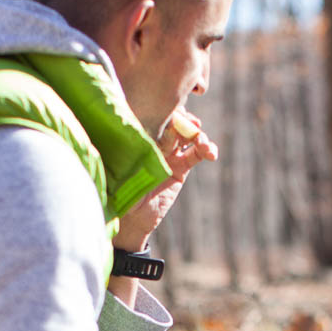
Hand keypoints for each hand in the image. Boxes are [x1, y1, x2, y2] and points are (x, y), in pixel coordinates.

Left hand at [113, 110, 218, 251]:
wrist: (133, 218)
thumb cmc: (119, 192)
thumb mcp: (120, 170)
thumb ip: (126, 154)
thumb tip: (127, 133)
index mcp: (138, 136)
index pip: (153, 116)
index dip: (166, 112)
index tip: (174, 115)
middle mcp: (154, 141)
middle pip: (173, 122)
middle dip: (184, 120)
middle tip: (191, 124)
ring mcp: (169, 152)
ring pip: (187, 136)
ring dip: (197, 135)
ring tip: (202, 143)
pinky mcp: (181, 167)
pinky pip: (196, 154)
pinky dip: (207, 150)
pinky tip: (213, 153)